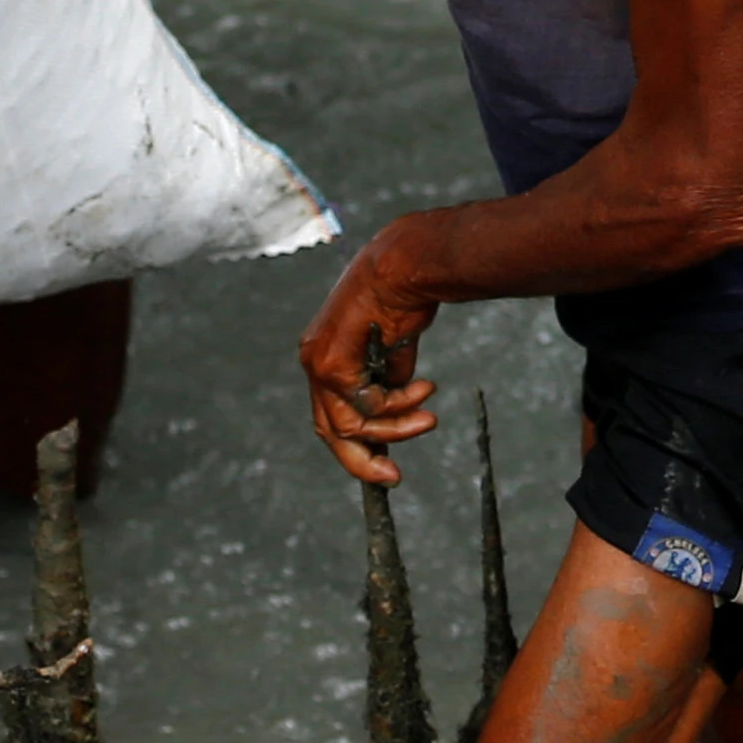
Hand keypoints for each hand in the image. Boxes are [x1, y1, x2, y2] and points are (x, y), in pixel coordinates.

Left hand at [295, 223, 448, 486]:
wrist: (403, 265)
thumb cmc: (403, 295)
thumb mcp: (394, 347)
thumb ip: (388, 378)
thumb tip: (395, 405)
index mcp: (324, 354)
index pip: (332, 411)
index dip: (358, 439)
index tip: (386, 459)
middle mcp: (313, 360)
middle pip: (329, 429)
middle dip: (362, 458)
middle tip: (392, 476)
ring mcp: (317, 363)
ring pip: (348, 424)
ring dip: (394, 428)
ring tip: (429, 418)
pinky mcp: (330, 364)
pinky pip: (363, 405)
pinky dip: (396, 406)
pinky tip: (423, 390)